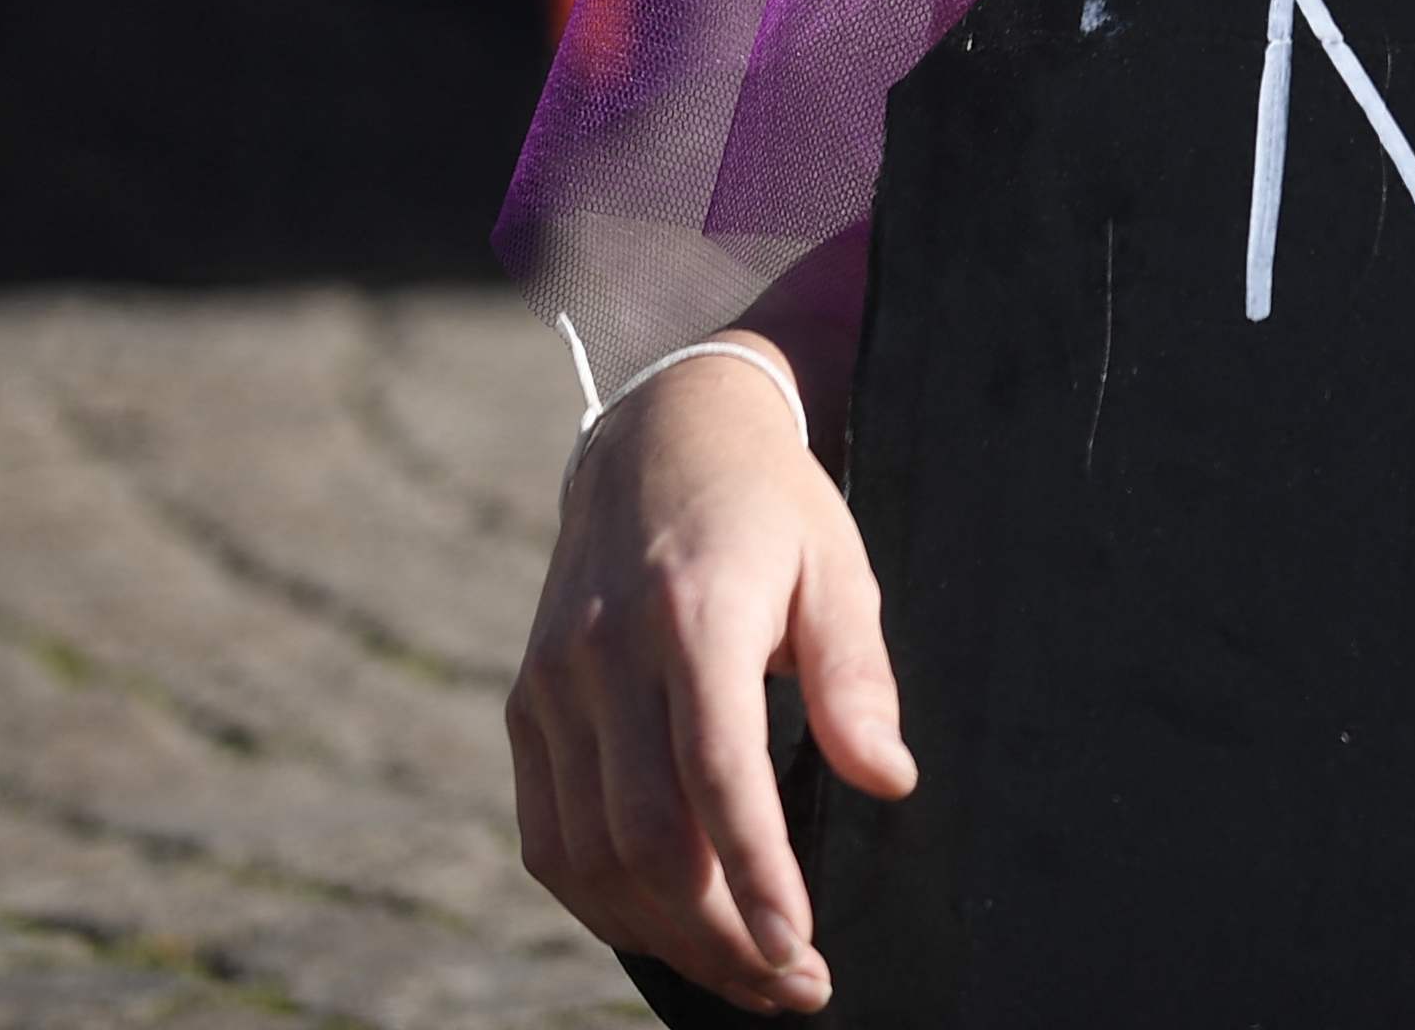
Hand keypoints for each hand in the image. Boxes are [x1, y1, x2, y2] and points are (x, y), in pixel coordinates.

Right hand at [510, 342, 915, 1009]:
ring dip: (666, 936)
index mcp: (692, 613)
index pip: (717, 773)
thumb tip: (889, 780)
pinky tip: (670, 929)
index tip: (802, 950)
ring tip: (748, 972)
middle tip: (798, 983)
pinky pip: (549, 838)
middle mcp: (604, 654)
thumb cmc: (770, 510)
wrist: (654, 439)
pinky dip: (604, 902)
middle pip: (648, 837)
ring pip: (589, 855)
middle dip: (722, 933)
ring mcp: (552, 685)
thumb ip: (858, 675)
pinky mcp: (526, 708)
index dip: (757, 875)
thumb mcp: (839, 564)